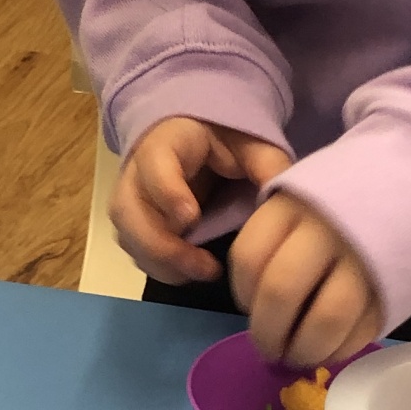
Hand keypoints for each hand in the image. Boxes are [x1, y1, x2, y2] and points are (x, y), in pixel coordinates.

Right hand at [112, 118, 293, 283]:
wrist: (199, 135)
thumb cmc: (225, 138)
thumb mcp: (250, 143)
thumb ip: (268, 165)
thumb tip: (284, 196)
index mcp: (165, 142)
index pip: (153, 165)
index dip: (167, 193)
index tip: (192, 219)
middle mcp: (136, 171)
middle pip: (127, 209)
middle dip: (161, 244)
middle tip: (203, 266)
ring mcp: (131, 198)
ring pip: (127, 234)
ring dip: (160, 262)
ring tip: (204, 273)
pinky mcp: (135, 222)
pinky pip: (135, 249)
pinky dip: (160, 267)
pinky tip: (191, 274)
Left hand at [230, 193, 381, 368]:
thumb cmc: (339, 203)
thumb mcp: (298, 201)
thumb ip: (273, 242)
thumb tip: (252, 304)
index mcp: (291, 205)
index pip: (249, 257)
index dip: (242, 294)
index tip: (248, 309)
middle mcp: (325, 229)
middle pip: (281, 291)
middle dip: (268, 333)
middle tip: (269, 350)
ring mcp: (363, 259)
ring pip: (325, 320)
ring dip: (306, 350)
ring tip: (299, 356)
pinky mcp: (394, 286)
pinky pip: (362, 331)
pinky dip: (340, 351)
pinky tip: (329, 350)